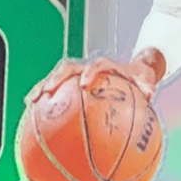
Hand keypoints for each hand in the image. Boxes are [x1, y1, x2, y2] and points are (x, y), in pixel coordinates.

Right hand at [25, 55, 159, 105]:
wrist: (132, 70)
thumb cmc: (138, 77)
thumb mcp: (145, 79)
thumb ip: (147, 85)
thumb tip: (150, 94)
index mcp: (104, 65)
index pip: (96, 65)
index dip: (89, 72)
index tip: (84, 83)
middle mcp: (87, 67)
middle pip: (67, 68)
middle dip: (56, 79)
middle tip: (47, 92)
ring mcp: (77, 74)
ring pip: (55, 77)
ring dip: (42, 87)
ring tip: (31, 102)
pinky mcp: (71, 82)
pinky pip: (56, 90)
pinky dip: (45, 100)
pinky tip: (33, 115)